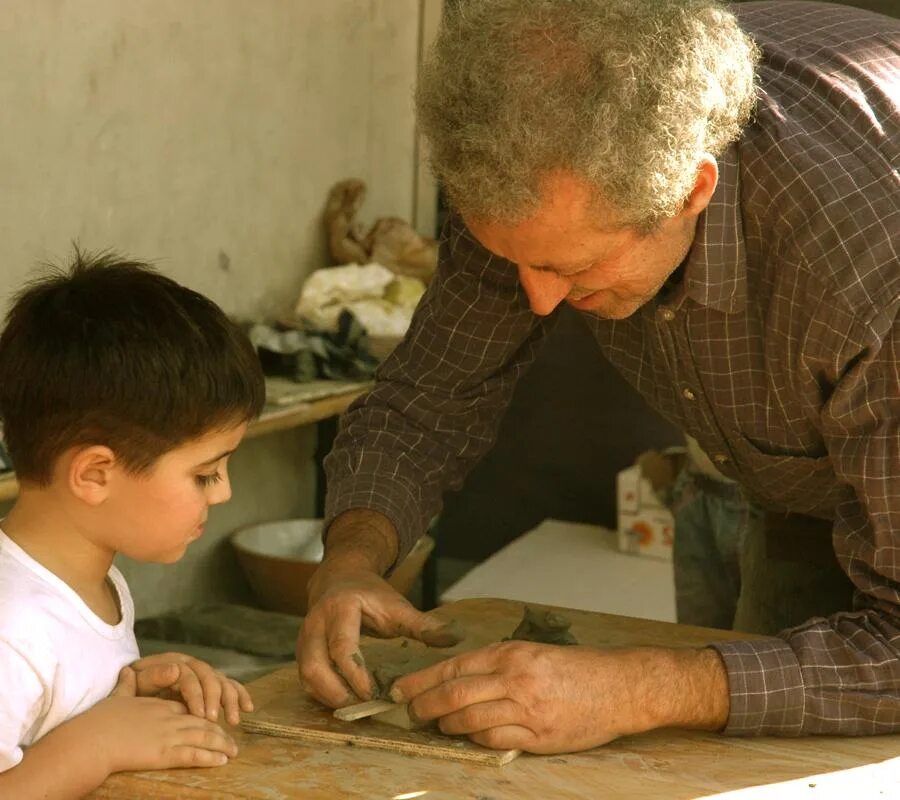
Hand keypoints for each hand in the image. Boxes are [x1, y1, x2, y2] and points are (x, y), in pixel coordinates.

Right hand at [76, 666, 238, 772]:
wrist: (91, 739)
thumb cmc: (99, 721)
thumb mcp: (117, 696)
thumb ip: (127, 685)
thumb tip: (128, 670)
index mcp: (159, 705)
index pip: (189, 707)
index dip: (203, 713)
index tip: (213, 719)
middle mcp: (168, 717)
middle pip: (202, 722)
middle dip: (219, 731)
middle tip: (232, 738)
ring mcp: (168, 735)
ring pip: (204, 737)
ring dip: (221, 744)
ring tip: (233, 751)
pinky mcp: (164, 753)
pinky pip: (194, 754)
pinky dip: (210, 757)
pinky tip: (222, 760)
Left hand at [125, 653, 253, 724]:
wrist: (136, 684)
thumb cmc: (135, 686)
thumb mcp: (137, 681)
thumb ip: (152, 676)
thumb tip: (174, 670)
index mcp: (174, 662)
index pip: (189, 676)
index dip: (196, 695)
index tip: (199, 715)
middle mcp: (193, 665)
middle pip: (210, 677)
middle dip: (215, 699)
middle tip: (215, 720)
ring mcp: (203, 673)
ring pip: (222, 681)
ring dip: (231, 700)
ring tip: (234, 721)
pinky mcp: (211, 683)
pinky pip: (229, 685)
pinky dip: (240, 695)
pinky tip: (248, 707)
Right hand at [297, 562, 462, 706]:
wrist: (340, 576)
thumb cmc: (369, 593)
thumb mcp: (396, 604)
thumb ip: (422, 624)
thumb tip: (454, 638)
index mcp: (340, 608)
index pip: (341, 646)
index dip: (355, 673)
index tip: (373, 694)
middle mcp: (315, 622)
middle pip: (314, 665)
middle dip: (335, 692)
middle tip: (360, 708)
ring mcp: (304, 637)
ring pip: (305, 674)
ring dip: (327, 696)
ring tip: (353, 709)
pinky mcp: (302, 649)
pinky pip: (304, 677)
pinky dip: (321, 693)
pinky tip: (343, 700)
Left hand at [389, 642, 729, 753]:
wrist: (618, 686)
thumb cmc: (575, 668)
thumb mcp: (532, 653)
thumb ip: (497, 665)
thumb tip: (456, 678)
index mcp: (511, 654)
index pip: (454, 666)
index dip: (422, 680)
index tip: (401, 689)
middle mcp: (515, 678)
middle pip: (455, 694)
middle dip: (425, 705)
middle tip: (410, 712)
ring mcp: (526, 709)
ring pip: (470, 719)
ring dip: (447, 725)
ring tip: (438, 725)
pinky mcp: (539, 736)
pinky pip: (494, 739)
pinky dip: (475, 739)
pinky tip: (468, 737)